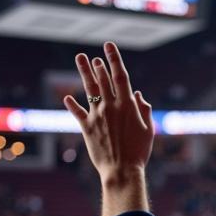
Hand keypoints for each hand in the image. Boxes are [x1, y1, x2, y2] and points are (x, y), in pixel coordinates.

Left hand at [65, 43, 154, 187]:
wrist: (122, 170)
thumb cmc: (139, 152)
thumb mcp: (148, 130)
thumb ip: (144, 110)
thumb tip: (138, 95)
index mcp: (128, 106)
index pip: (120, 76)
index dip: (114, 59)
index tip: (108, 46)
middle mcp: (111, 106)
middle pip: (103, 79)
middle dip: (99, 65)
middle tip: (95, 57)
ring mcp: (97, 116)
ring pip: (89, 89)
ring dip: (85, 72)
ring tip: (81, 58)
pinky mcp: (87, 127)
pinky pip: (77, 112)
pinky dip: (72, 104)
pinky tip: (67, 97)